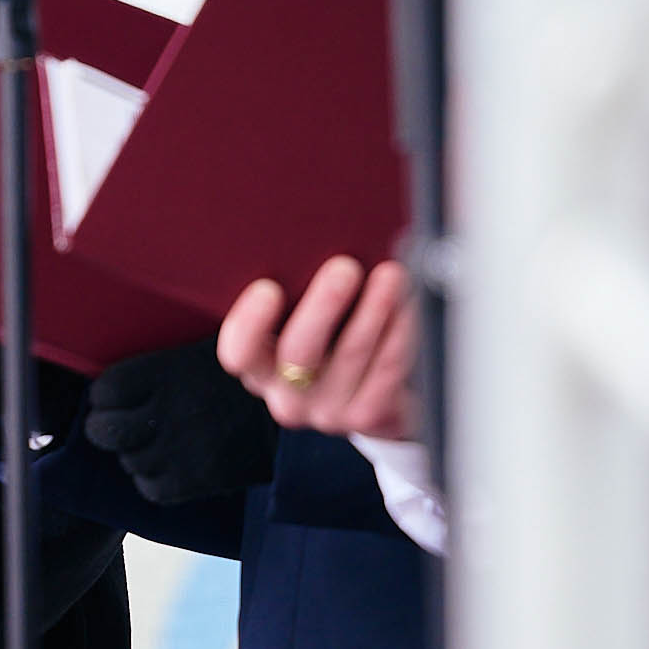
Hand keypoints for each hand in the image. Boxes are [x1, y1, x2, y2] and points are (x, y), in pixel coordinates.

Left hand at [84, 337, 278, 504]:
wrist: (306, 405)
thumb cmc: (262, 364)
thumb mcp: (216, 342)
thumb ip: (173, 358)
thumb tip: (137, 360)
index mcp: (166, 372)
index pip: (105, 391)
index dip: (104, 396)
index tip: (114, 396)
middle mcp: (166, 411)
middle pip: (105, 431)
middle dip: (107, 428)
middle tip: (121, 424)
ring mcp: (180, 449)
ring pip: (129, 461)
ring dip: (136, 454)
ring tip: (157, 442)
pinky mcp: (197, 479)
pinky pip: (152, 489)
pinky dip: (154, 480)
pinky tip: (171, 465)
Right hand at [217, 255, 419, 439]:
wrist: (376, 395)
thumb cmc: (333, 337)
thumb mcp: (303, 318)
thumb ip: (296, 288)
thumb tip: (311, 231)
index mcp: (259, 365)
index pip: (238, 352)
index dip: (249, 323)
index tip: (268, 288)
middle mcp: (287, 395)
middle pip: (297, 353)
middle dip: (323, 305)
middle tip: (344, 267)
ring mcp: (327, 410)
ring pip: (350, 356)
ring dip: (374, 310)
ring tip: (391, 275)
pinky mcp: (366, 416)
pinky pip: (387, 371)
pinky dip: (400, 334)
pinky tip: (410, 307)